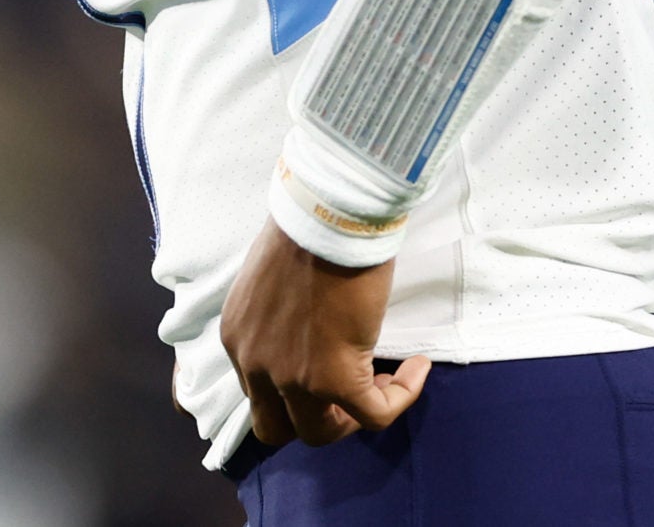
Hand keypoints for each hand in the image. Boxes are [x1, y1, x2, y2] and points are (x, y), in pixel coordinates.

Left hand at [219, 220, 431, 448]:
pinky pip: (374, 414)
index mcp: (238, 339)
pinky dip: (400, 398)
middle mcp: (255, 364)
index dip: (293, 391)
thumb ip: (276, 320)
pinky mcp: (335, 379)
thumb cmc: (304, 235)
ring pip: (319, 434)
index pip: (257, 392)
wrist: (327, 219)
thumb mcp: (268, 285)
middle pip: (277, 427)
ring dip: (350, 419)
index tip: (323, 370)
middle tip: (344, 395)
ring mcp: (292, 377)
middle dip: (313, 418)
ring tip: (379, 384)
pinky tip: (415, 368)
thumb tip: (307, 333)